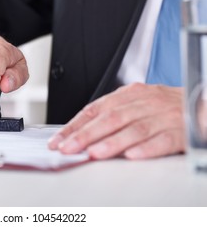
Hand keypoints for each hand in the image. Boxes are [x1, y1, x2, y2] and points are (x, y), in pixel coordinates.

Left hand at [48, 83, 185, 159]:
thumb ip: (112, 116)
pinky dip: (147, 148)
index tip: (58, 141)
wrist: (201, 103)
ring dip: (112, 142)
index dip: (74, 125)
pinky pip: (163, 140)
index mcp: (129, 95)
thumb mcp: (135, 103)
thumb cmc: (164, 106)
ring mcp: (163, 116)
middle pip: (111, 118)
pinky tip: (132, 156)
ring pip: (134, 129)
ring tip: (93, 153)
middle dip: (86, 135)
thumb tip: (81, 134)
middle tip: (68, 148)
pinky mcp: (182, 131)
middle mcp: (144, 103)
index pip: (95, 109)